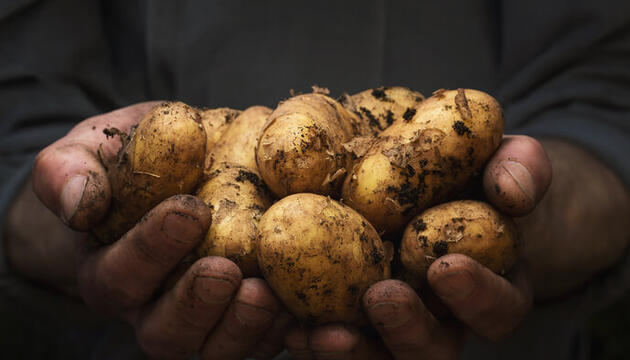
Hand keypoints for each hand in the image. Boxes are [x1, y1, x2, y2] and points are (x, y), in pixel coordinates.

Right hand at [13, 102, 293, 358]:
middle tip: (226, 269)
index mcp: (112, 271)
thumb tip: (78, 204)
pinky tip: (305, 303)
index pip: (121, 276)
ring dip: (244, 325)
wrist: (172, 175)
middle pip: (167, 331)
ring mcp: (204, 316)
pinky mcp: (245, 314)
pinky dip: (286, 325)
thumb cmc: (127, 166)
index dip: (151, 250)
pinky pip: (263, 336)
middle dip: (197, 303)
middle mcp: (154, 306)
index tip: (188, 210)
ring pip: (218, 345)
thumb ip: (70, 171)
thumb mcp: (89, 153)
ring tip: (269, 292)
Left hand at [284, 135, 551, 358]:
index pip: (497, 309)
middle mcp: (440, 318)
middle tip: (380, 297)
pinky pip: (329, 340)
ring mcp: (391, 324)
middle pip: (430, 351)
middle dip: (405, 330)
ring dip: (347, 350)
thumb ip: (520, 169)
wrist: (429, 184)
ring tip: (315, 331)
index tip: (446, 266)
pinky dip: (307, 336)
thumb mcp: (503, 163)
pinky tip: (285, 321)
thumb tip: (512, 190)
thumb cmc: (472, 176)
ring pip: (376, 357)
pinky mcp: (347, 317)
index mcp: (489, 287)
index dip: (477, 297)